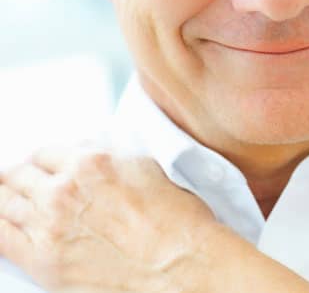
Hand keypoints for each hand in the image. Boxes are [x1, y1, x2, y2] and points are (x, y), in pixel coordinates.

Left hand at [0, 147, 219, 292]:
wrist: (182, 265)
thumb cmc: (176, 222)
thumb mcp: (148, 169)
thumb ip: (112, 157)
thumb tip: (95, 153)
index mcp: (92, 162)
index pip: (47, 152)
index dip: (47, 160)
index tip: (45, 166)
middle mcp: (65, 190)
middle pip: (19, 174)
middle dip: (22, 176)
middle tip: (23, 181)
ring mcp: (49, 225)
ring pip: (4, 202)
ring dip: (7, 198)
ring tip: (10, 200)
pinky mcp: (43, 260)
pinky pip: (1, 238)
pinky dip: (2, 227)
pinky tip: (6, 224)